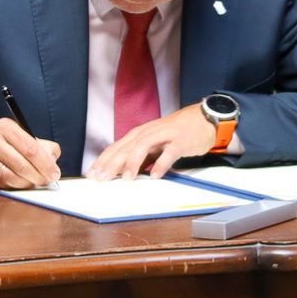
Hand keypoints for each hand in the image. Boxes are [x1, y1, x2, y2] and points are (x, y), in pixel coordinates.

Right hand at [0, 118, 62, 188]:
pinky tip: (23, 182)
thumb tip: (52, 159)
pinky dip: (18, 185)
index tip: (54, 172)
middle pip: (23, 164)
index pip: (30, 148)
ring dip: (29, 182)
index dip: (45, 163)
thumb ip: (41, 145)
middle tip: (48, 180)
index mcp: (6, 127)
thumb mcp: (20, 135)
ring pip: (14, 177)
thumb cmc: (3, 142)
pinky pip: (6, 183)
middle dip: (40, 175)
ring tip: (37, 182)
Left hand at [87, 103, 216, 180]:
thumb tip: (126, 174)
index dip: (103, 160)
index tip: (92, 174)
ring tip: (127, 178)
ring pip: (143, 146)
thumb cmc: (178, 133)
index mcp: (140, 134)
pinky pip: (169, 152)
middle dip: (112, 163)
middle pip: (126, 147)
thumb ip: (142, 158)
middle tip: (102, 179)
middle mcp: (149, 132)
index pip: (117, 147)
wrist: (204, 119)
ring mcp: (165, 135)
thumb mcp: (156, 145)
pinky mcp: (181, 140)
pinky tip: (155, 175)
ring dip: (133, 162)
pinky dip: (161, 164)